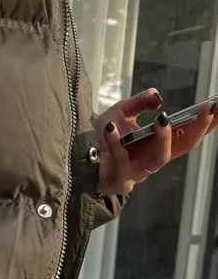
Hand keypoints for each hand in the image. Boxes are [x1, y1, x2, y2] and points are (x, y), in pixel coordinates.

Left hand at [96, 88, 217, 195]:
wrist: (74, 157)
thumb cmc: (100, 138)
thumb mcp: (120, 112)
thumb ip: (139, 103)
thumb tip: (158, 97)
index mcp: (156, 143)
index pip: (187, 133)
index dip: (205, 122)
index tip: (217, 106)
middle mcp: (151, 159)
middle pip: (182, 147)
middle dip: (197, 128)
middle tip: (206, 110)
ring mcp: (137, 172)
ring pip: (159, 159)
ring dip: (163, 138)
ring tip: (163, 119)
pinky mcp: (119, 181)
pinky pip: (122, 162)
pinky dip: (116, 143)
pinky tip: (110, 129)